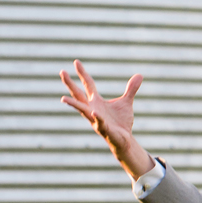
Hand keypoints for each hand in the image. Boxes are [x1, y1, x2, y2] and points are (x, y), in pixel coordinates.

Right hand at [59, 59, 151, 177]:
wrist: (124, 140)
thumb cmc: (121, 122)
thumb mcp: (126, 102)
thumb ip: (131, 89)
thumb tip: (139, 75)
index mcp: (96, 101)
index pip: (87, 84)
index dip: (82, 73)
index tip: (76, 62)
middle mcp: (92, 109)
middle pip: (78, 94)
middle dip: (70, 84)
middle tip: (62, 72)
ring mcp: (96, 119)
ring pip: (82, 110)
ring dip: (73, 104)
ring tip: (62, 98)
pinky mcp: (104, 129)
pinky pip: (100, 123)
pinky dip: (97, 118)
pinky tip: (95, 112)